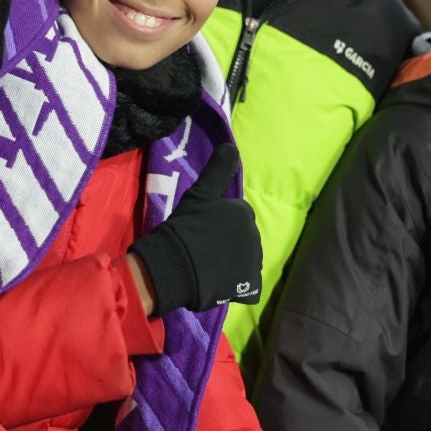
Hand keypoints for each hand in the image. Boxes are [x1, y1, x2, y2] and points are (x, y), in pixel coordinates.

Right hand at [127, 145, 261, 316]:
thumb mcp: (199, 194)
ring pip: (244, 261)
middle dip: (227, 243)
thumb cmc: (185, 227)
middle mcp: (255, 235)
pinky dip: (237, 285)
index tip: (201, 230)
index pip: (235, 217)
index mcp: (244, 212)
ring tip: (207, 267)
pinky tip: (219, 283)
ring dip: (231, 263)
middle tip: (202, 249)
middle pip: (241, 239)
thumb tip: (231, 145)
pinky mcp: (249, 285)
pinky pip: (248, 286)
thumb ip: (218, 169)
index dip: (218, 224)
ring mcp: (253, 261)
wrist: (175, 265)